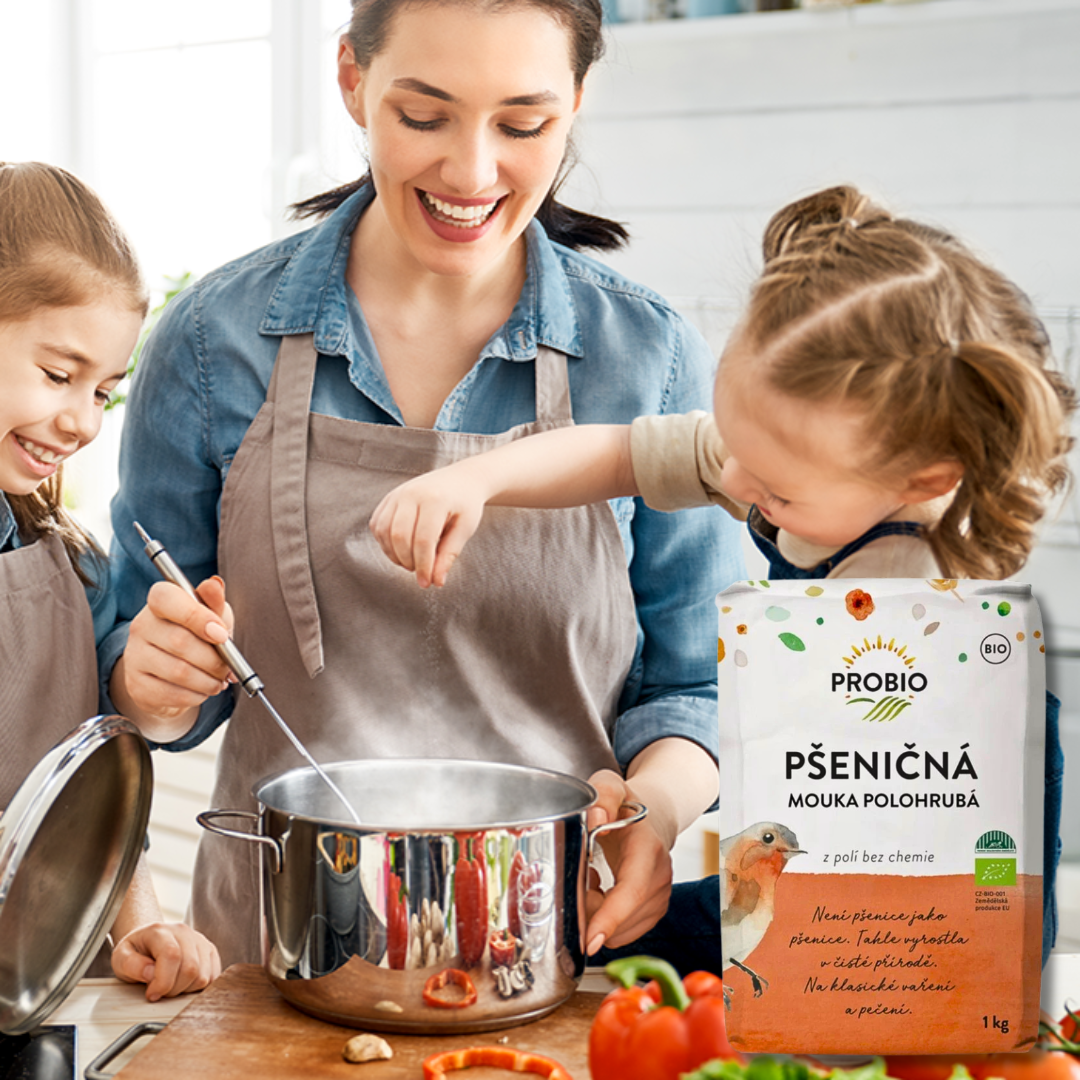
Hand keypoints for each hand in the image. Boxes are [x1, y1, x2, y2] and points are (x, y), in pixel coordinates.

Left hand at [111, 922, 221, 1000]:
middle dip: (173, 989)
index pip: (172, 955)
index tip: (151, 994)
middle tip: (159, 991)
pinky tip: (183, 984)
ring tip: (170, 986)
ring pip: (203, 975)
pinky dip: (198, 987)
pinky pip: (212, 977)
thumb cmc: (135, 951)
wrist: (149, 941)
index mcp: (160, 931)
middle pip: (190, 968)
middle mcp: (184, 932)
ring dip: (185, 990)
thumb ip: (131, 964)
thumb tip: (151, 973)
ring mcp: (200, 940)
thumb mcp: (121, 957)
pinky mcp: (210, 951)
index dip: (163, 982)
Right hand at [116, 576, 234, 733]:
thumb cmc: (196, 636)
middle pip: (180, 642)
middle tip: (229, 667)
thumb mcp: (211, 615)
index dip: (197, 617)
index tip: (222, 634)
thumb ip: (214, 602)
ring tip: (219, 679)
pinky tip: (203, 690)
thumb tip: (214, 584)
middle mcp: (140, 626)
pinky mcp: (136, 686)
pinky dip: (197, 695)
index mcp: (159, 602)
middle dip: (214, 659)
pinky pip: (172, 694)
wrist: (170, 673)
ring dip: (209, 680)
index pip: (167, 600)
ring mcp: (134, 657)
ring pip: (179, 671)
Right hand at [369, 471, 486, 587]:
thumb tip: (436, 581)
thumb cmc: (466, 505)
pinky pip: (377, 525)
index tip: (427, 583)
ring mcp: (397, 494)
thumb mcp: (465, 529)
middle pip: (400, 537)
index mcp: (435, 500)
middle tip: (421, 572)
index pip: (423, 540)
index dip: (424, 566)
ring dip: (394, 555)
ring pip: (384, 532)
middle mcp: (411, 494)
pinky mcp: (389, 498)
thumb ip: (449, 554)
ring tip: (412, 561)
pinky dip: (385, 543)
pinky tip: (401, 550)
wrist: (461, 479)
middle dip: (408, 561)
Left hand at [582, 769, 672, 955]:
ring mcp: (660, 898)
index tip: (590, 940)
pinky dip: (605, 920)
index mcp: (647, 848)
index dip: (610, 918)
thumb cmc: (625, 805)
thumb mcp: (610, 786)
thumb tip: (596, 819)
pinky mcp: (654, 911)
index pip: (631, 891)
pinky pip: (622, 933)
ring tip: (592, 880)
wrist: (650, 819)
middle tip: (580, 877)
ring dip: (596, 914)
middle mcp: (659, 877)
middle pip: (620, 917)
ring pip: (620, 931)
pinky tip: (601, 892)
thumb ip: (603, 795)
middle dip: (590, 911)